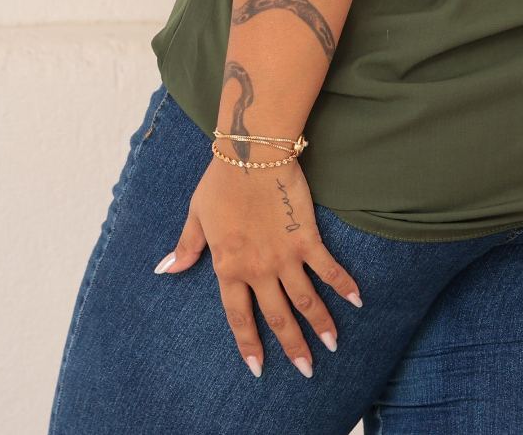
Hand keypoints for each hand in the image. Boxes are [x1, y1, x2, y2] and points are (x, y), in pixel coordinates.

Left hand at [154, 151, 363, 377]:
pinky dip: (343, 286)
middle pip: (277, 317)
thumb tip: (165, 269)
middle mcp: (257, 270)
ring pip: (305, 300)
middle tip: (306, 369)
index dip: (249, 343)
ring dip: (321, 325)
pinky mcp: (306, 238)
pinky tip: (356, 301)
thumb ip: (187, 247)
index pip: (239, 317)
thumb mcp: (196, 215)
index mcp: (228, 268)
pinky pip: (327, 269)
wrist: (251, 154)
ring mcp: (284, 256)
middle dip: (292, 346)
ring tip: (333, 344)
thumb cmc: (220, 181)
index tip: (258, 367)